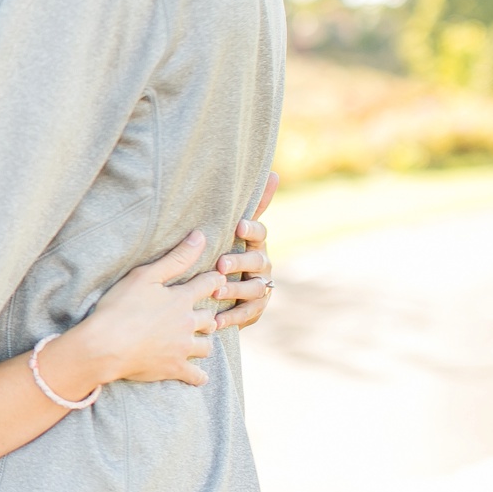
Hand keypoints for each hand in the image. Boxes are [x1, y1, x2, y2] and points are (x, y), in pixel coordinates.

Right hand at [70, 231, 225, 387]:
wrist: (105, 345)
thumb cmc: (120, 308)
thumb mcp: (145, 276)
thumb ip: (175, 258)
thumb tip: (201, 237)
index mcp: (181, 299)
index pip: (207, 284)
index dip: (212, 280)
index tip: (215, 278)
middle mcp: (188, 323)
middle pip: (209, 317)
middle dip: (208, 314)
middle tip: (204, 313)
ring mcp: (182, 348)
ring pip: (206, 345)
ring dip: (204, 342)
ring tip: (198, 340)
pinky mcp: (173, 368)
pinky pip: (195, 375)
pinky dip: (198, 376)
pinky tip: (199, 376)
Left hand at [214, 171, 276, 330]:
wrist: (228, 289)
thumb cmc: (229, 251)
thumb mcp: (235, 231)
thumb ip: (252, 206)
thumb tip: (275, 172)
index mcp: (255, 243)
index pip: (260, 233)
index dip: (252, 229)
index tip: (239, 226)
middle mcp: (262, 264)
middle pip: (256, 261)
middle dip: (240, 262)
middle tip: (221, 264)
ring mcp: (261, 287)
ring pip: (254, 288)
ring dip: (235, 289)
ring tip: (217, 290)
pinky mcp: (256, 309)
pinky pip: (247, 313)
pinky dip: (232, 317)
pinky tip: (217, 319)